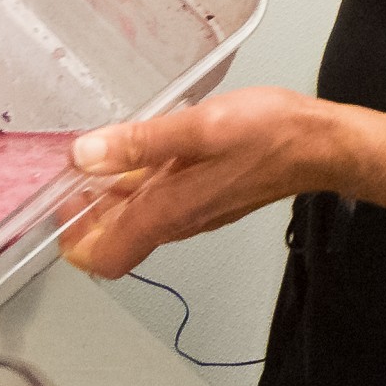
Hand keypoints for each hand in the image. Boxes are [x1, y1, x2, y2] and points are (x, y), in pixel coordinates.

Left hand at [59, 88, 345, 276]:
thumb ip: (138, 143)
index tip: (64, 196)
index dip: (72, 236)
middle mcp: (176, 221)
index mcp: (167, 212)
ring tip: (102, 150)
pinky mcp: (205, 196)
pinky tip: (142, 147)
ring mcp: (192, 211)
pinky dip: (137, 183)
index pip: (103, 257)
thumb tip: (84, 156)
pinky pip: (159, 201)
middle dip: (85, 210)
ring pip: (135, 218)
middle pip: (113, 239)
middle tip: (75, 165)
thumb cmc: (269, 135)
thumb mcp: (198, 127)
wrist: (320, 145)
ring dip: (110, 194)